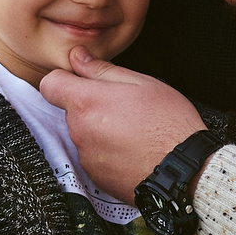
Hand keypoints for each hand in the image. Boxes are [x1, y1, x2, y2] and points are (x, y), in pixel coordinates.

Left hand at [40, 51, 204, 200]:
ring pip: (84, 133)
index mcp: (87, 102)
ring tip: (134, 131)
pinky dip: (108, 152)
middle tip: (125, 107)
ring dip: (100, 129)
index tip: (84, 81)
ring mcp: (86, 156)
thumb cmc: (169, 124)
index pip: (50, 84)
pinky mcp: (96, 177)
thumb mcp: (141, 84)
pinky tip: (133, 150)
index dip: (65, 79)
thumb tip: (78, 57)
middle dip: (91, 105)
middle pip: (71, 110)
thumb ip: (102, 69)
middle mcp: (80, 130)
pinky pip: (94, 156)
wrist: (185, 171)